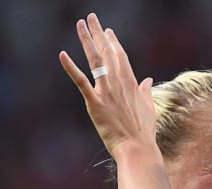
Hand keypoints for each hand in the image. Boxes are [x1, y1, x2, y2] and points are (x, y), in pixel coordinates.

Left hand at [59, 13, 158, 161]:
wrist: (137, 147)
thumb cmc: (144, 132)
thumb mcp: (149, 109)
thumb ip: (146, 92)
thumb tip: (148, 80)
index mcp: (132, 83)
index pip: (120, 56)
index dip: (113, 42)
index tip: (107, 31)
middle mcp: (119, 83)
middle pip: (107, 52)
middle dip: (99, 33)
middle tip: (91, 18)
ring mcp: (106, 91)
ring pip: (95, 60)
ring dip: (87, 40)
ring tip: (80, 24)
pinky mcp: (94, 102)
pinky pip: (80, 81)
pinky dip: (71, 67)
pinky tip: (62, 54)